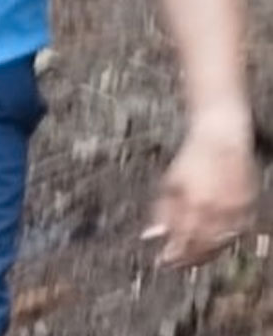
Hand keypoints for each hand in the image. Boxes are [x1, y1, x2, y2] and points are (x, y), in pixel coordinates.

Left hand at [143, 109, 256, 266]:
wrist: (222, 140)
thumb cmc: (193, 160)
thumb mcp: (170, 184)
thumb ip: (162, 213)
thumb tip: (151, 237)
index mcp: (197, 205)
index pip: (184, 242)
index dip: (173, 256)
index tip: (163, 262)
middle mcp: (220, 212)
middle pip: (204, 248)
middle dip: (188, 259)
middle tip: (176, 264)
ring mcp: (238, 211)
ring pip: (223, 244)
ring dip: (206, 253)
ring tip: (192, 256)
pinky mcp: (251, 208)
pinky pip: (239, 233)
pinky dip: (225, 241)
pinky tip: (214, 242)